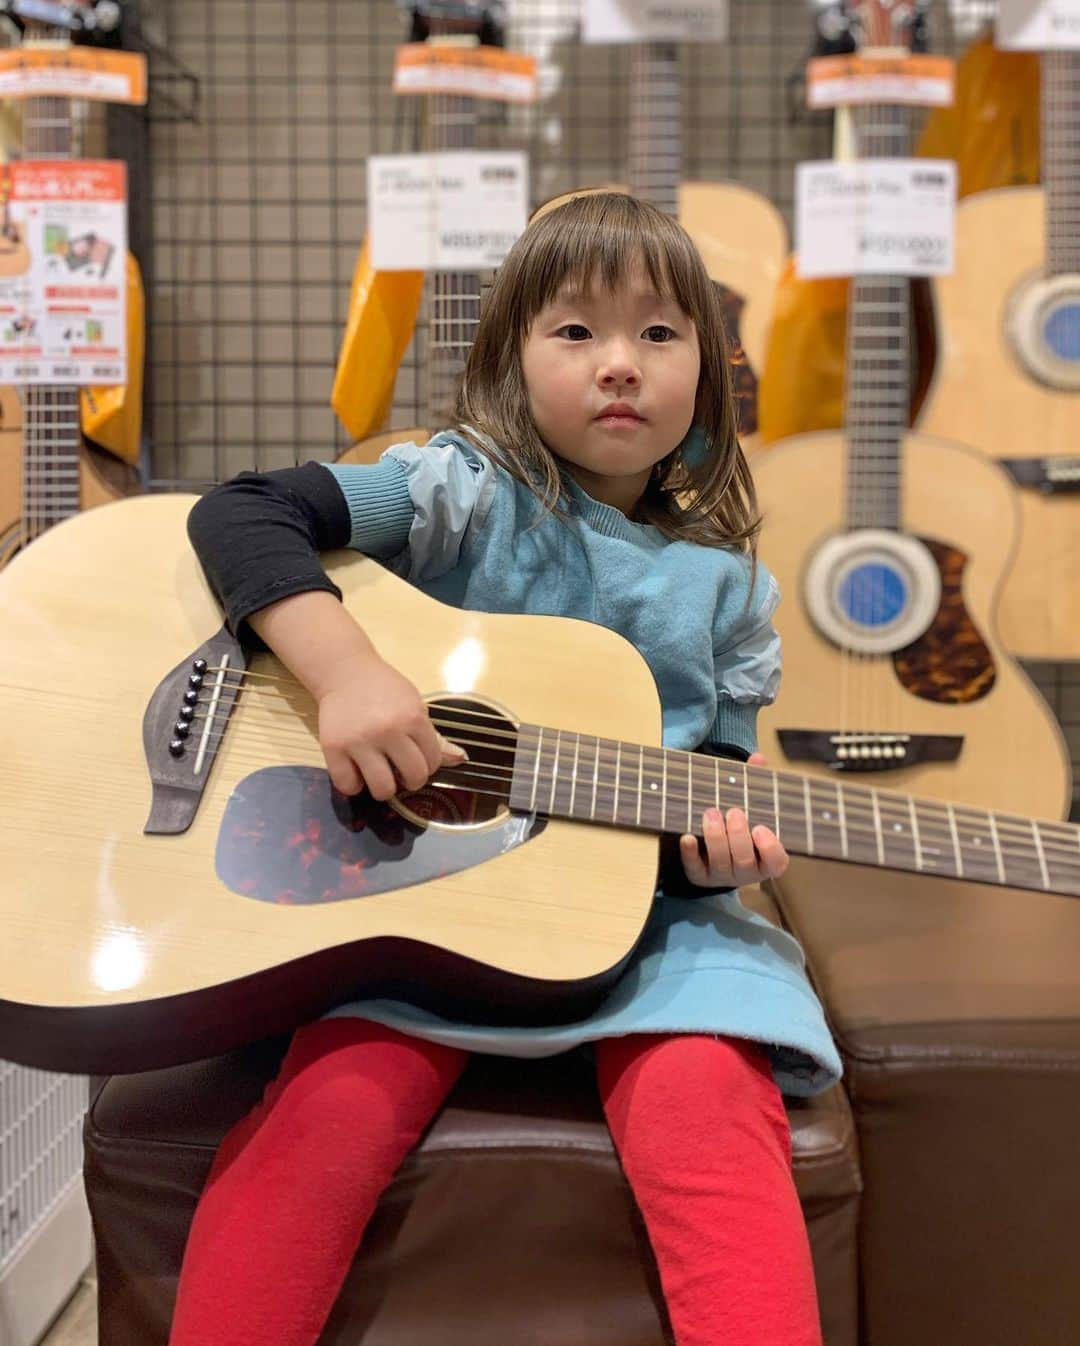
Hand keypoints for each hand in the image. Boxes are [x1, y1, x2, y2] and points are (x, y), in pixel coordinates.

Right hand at [316, 650, 465, 798]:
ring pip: (382, 788)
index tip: (418, 760)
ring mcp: (359, 741)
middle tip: (401, 772)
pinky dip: (354, 785)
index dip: (428, 765)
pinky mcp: (333, 748)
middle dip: (411, 781)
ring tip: (380, 775)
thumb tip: (460, 759)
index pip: (433, 761)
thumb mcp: (415, 706)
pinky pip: (348, 785)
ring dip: (385, 788)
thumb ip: (434, 736)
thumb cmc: (384, 690)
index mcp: (413, 718)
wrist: (345, 672)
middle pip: (413, 778)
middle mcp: (388, 731)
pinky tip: (357, 772)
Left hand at [679, 752, 788, 887]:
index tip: (761, 828)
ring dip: (715, 838)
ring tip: (710, 813)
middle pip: (745, 861)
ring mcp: (722, 875)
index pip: (776, 862)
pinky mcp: (700, 876)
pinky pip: (694, 869)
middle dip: (738, 836)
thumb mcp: (751, 806)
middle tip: (734, 812)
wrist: (714, 848)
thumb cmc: (740, 823)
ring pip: (721, 864)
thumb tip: (757, 759)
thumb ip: (755, 784)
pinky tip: (687, 837)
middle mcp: (746, 871)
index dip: (770, 848)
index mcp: (766, 858)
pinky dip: (690, 853)